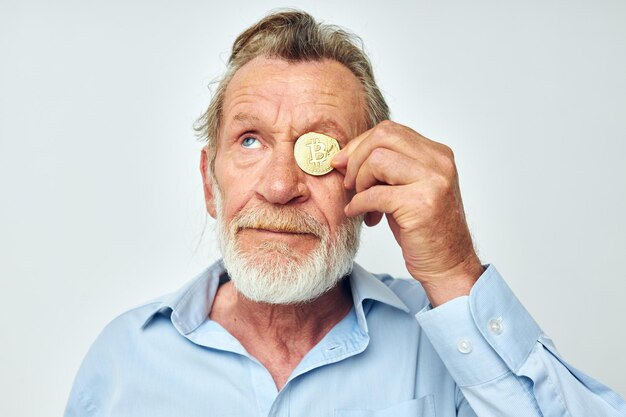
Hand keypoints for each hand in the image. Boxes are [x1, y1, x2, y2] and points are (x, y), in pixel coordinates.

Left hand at [332, 121, 483, 305]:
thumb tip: (344, 155)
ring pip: (378, 159)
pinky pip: (375, 194)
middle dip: (356, 157)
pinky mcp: (421, 205)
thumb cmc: (423, 230)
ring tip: (360, 200)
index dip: (360, 144)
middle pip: (383, 136)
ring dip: (359, 180)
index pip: (390, 131)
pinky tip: (359, 214)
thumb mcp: (407, 189)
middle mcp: (439, 163)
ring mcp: (433, 182)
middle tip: (349, 183)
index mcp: (437, 154)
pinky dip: (359, 203)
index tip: (343, 163)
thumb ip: (386, 168)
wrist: (448, 264)